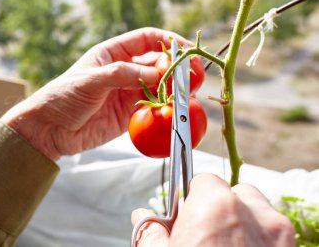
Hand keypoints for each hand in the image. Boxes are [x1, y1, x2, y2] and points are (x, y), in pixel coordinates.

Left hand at [2, 27, 190, 160]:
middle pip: (158, 63)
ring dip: (173, 90)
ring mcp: (128, 92)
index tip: (185, 49)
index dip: (168, 41)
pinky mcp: (129, 114)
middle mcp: (124, 71)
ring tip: (186, 95)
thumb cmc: (62, 97)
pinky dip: (164, 109)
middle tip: (192, 77)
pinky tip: (172, 111)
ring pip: (159, 86)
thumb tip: (156, 73)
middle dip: (176, 67)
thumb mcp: (90, 81)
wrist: (50, 130)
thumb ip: (122, 75)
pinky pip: (152, 108)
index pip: (147, 39)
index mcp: (113, 54)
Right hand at [131, 174, 294, 246]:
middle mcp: (255, 214)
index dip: (190, 197)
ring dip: (241, 222)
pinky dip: (257, 240)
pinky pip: (272, 235)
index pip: (203, 180)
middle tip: (202, 235)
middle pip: (235, 193)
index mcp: (217, 207)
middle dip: (218, 208)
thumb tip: (142, 216)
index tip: (184, 214)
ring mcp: (279, 236)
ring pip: (258, 212)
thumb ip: (151, 231)